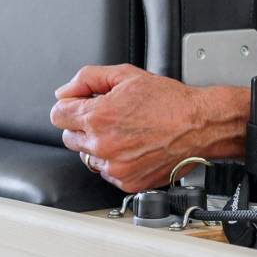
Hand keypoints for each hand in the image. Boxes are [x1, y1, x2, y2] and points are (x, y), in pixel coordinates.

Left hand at [50, 64, 211, 192]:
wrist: (199, 125)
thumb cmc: (169, 101)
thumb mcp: (127, 75)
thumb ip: (88, 78)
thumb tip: (65, 91)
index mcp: (98, 117)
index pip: (58, 115)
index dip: (70, 106)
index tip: (80, 105)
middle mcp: (102, 145)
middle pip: (69, 137)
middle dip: (83, 125)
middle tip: (108, 117)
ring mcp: (114, 166)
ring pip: (86, 157)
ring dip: (98, 145)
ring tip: (124, 132)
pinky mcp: (127, 182)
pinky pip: (106, 172)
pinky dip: (115, 161)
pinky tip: (132, 147)